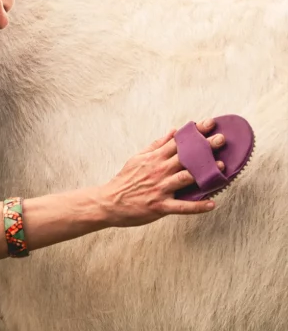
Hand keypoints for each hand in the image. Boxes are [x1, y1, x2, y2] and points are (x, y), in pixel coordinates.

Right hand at [100, 119, 222, 226]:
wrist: (109, 202)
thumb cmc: (125, 180)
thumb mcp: (138, 158)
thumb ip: (156, 145)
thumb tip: (173, 131)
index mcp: (154, 158)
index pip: (178, 142)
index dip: (195, 132)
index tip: (210, 124)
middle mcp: (158, 171)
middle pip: (185, 157)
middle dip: (204, 148)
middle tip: (221, 140)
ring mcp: (160, 188)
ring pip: (185, 178)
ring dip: (203, 173)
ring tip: (221, 168)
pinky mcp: (160, 205)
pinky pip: (182, 206)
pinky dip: (197, 206)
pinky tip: (212, 204)